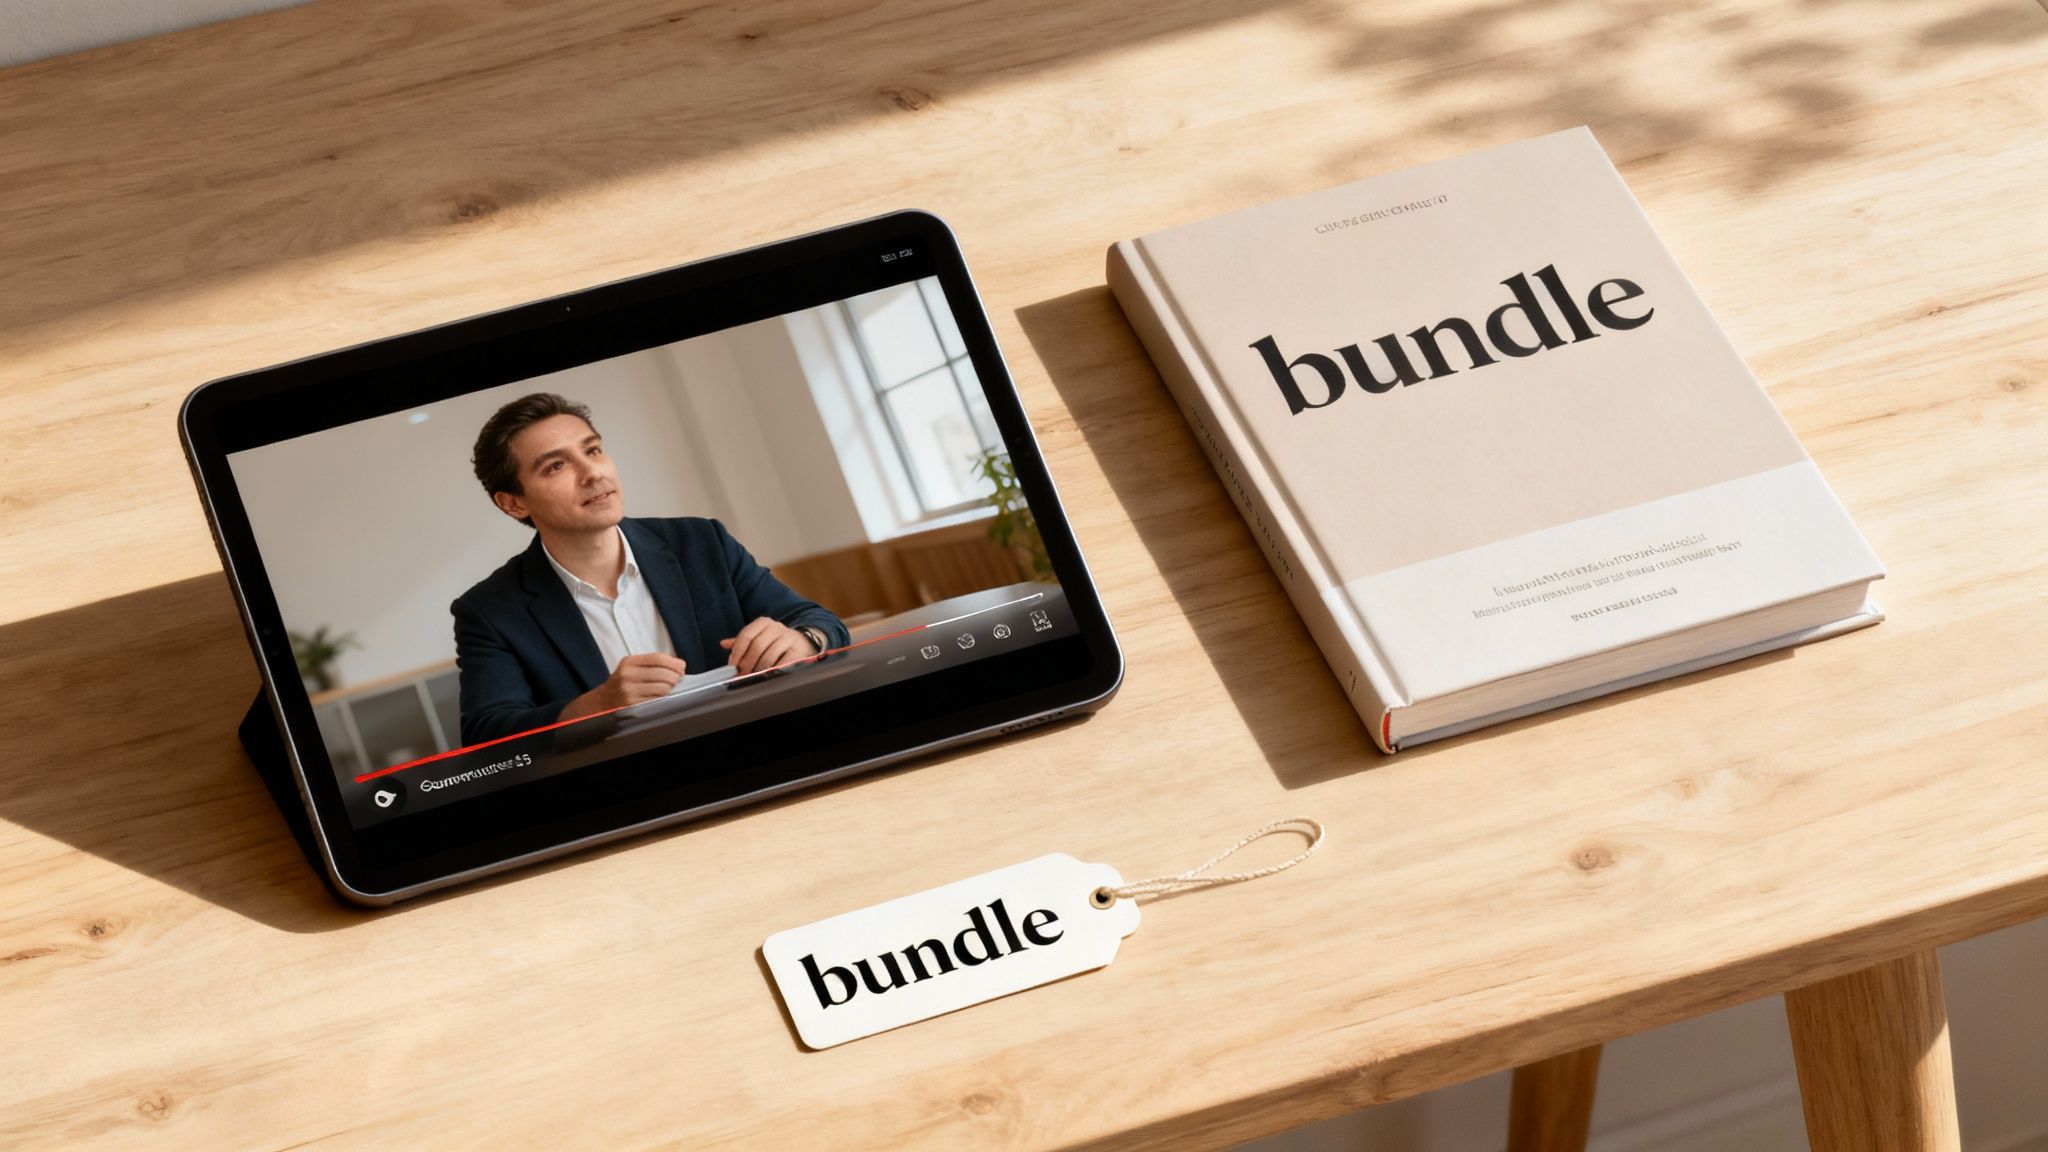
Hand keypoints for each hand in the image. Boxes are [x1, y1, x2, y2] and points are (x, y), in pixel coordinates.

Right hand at [558, 652, 687, 720]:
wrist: (601, 703)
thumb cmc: (621, 684)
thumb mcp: (631, 668)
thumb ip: (652, 664)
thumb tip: (679, 665)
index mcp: (628, 662)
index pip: (658, 658)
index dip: (674, 663)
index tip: (681, 667)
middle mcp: (627, 675)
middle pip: (663, 673)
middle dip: (675, 676)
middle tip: (678, 679)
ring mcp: (629, 691)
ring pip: (663, 688)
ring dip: (671, 688)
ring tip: (670, 688)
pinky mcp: (633, 705)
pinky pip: (657, 700)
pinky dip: (664, 697)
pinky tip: (662, 696)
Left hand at [720, 617, 815, 674]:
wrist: (804, 643)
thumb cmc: (776, 642)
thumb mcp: (759, 638)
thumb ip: (742, 642)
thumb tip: (723, 644)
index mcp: (763, 623)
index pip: (746, 635)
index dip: (738, 652)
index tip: (733, 666)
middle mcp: (776, 627)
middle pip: (757, 645)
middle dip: (747, 663)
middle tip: (742, 674)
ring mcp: (789, 637)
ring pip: (769, 655)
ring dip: (759, 669)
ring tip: (754, 677)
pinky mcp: (798, 649)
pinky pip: (783, 662)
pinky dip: (774, 670)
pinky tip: (769, 675)